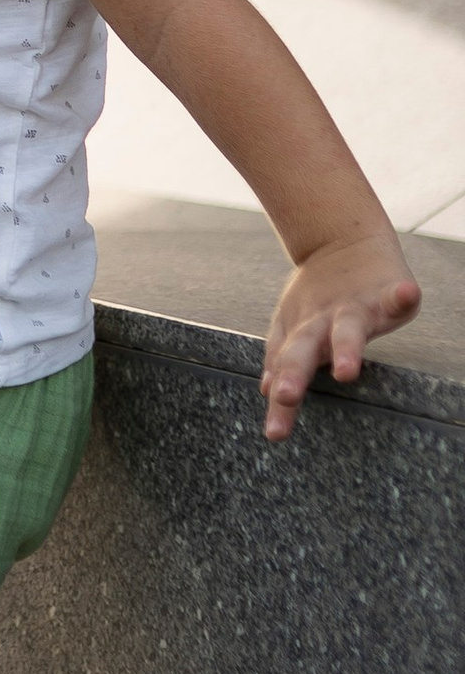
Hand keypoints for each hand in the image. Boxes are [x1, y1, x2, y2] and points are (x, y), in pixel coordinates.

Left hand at [262, 227, 420, 440]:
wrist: (343, 240)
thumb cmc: (319, 294)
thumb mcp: (295, 323)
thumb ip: (282, 356)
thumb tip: (266, 390)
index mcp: (301, 334)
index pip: (287, 371)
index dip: (281, 404)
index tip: (275, 434)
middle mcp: (323, 321)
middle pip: (305, 348)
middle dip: (294, 372)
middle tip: (285, 396)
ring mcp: (355, 305)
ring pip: (348, 328)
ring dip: (346, 348)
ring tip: (347, 370)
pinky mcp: (387, 289)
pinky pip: (396, 294)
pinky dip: (401, 295)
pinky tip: (406, 295)